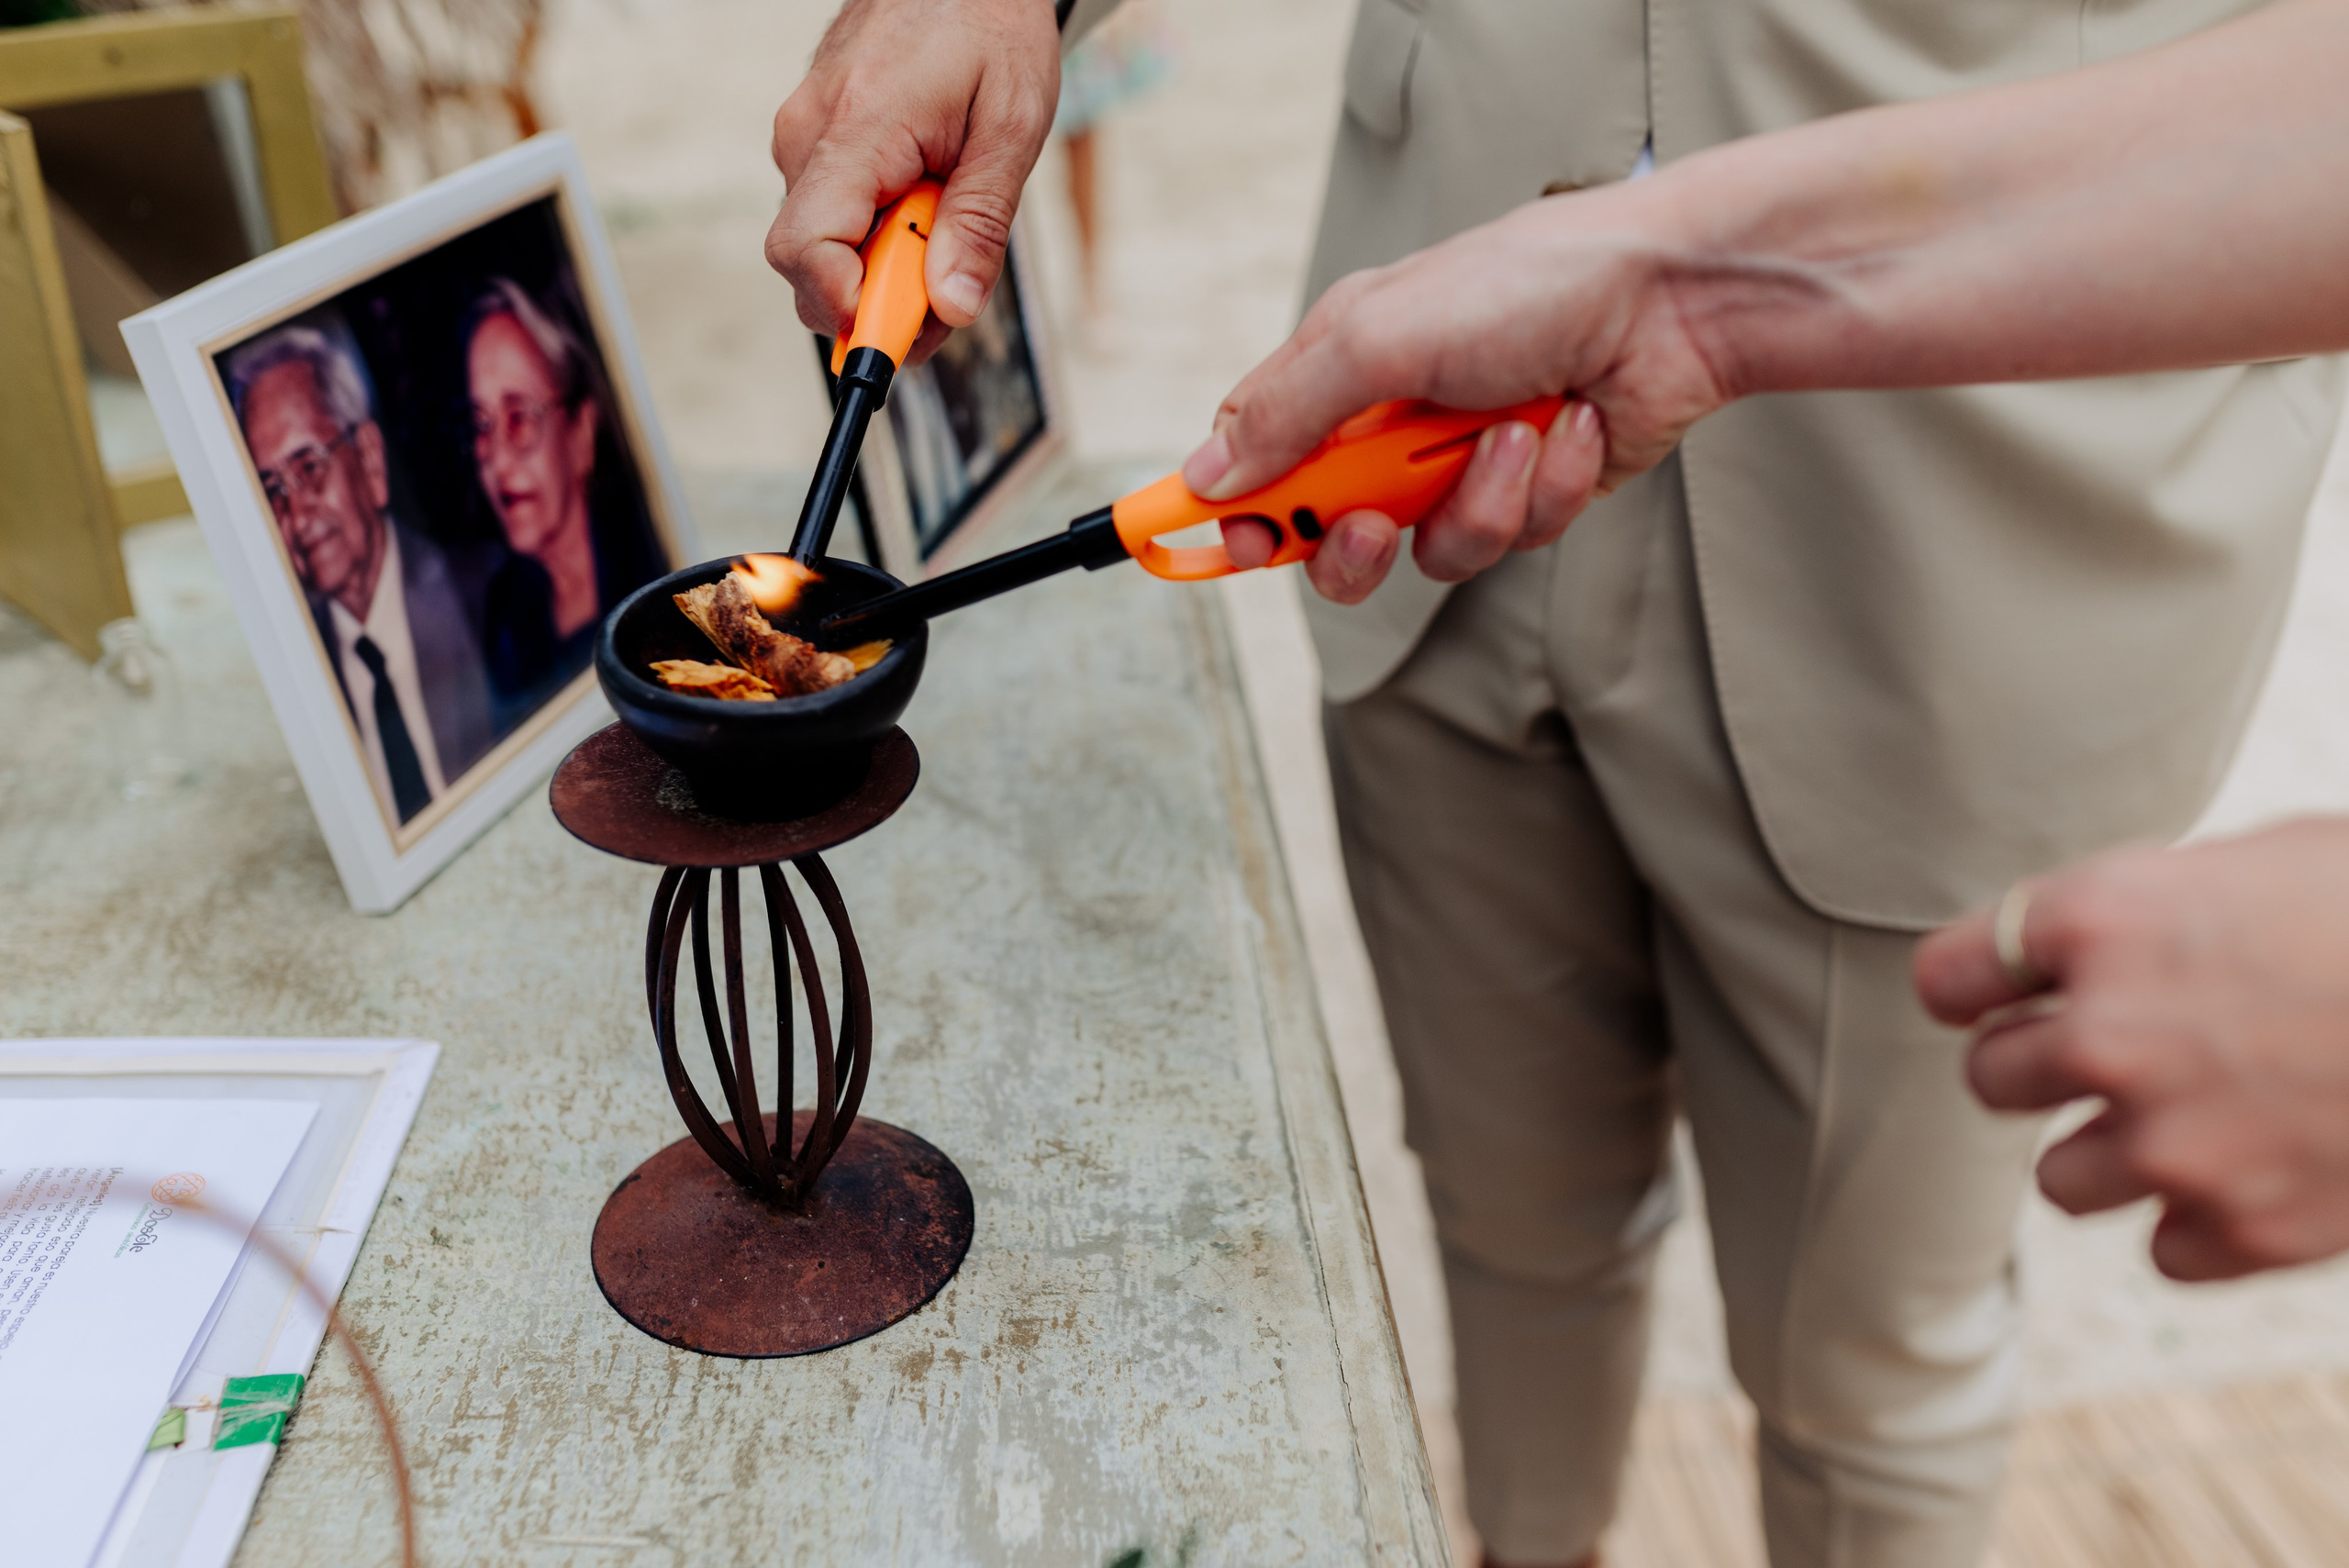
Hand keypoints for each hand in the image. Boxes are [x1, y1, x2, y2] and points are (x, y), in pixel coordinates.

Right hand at [767, 0, 1059, 358]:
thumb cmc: (992, 28)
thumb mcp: (1012, 126)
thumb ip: (979, 222)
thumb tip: (952, 309)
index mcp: (855, 131)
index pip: (806, 251)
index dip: (847, 308)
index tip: (903, 328)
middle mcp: (808, 138)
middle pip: (812, 268)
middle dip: (880, 302)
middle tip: (951, 289)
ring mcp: (804, 140)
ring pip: (826, 250)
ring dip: (887, 268)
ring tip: (948, 224)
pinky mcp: (816, 143)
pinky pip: (836, 219)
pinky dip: (880, 236)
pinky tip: (926, 206)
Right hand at [1181, 179, 1734, 602]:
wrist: (1672, 300)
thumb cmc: (1529, 286)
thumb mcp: (1379, 335)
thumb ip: (1285, 413)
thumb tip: (1205, 477)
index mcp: (1344, 367)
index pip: (1259, 455)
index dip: (1240, 508)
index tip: (1234, 544)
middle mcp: (1397, 422)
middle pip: (1333, 534)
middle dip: (1355, 542)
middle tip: (1373, 524)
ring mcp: (1465, 464)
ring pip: (1429, 552)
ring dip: (1474, 502)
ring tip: (1515, 431)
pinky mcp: (1533, 494)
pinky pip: (1510, 538)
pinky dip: (1542, 488)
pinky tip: (1573, 424)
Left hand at [1914, 818, 2348, 1280]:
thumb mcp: (2254, 863)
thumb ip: (2145, 914)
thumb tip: (2079, 947)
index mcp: (2099, 921)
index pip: (1951, 977)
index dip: (1976, 988)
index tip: (1993, 996)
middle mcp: (2109, 1035)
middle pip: (1990, 1080)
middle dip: (2040, 1068)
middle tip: (2108, 1055)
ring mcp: (2174, 1142)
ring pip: (2063, 1181)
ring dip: (2115, 1155)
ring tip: (2195, 1119)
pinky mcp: (2245, 1228)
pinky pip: (2166, 1249)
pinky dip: (2206, 1221)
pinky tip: (2265, 1171)